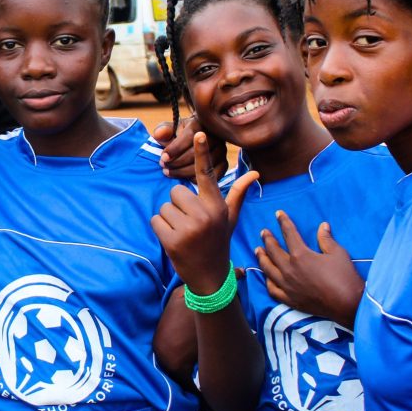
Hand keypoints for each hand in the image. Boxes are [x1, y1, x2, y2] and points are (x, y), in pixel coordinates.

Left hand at [151, 133, 257, 293]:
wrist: (209, 276)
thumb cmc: (218, 241)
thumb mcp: (230, 218)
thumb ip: (238, 193)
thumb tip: (255, 172)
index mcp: (218, 206)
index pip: (207, 175)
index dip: (202, 153)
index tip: (199, 133)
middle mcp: (205, 215)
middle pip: (176, 192)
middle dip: (179, 206)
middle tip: (190, 223)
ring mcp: (189, 228)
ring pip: (164, 207)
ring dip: (169, 219)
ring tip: (184, 233)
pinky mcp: (173, 240)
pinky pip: (156, 221)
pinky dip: (160, 230)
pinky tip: (174, 241)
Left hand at [153, 117, 226, 180]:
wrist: (198, 139)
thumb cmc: (181, 134)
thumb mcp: (172, 129)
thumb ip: (164, 131)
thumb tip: (158, 134)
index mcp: (201, 124)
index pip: (188, 137)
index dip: (174, 149)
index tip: (163, 158)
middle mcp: (215, 136)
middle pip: (195, 154)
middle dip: (176, 162)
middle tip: (164, 167)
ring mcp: (222, 150)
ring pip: (203, 166)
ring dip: (183, 172)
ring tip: (169, 172)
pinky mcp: (224, 163)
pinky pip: (212, 175)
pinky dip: (197, 179)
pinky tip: (184, 179)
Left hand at [255, 215, 363, 326]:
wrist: (348, 304)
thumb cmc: (344, 277)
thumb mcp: (338, 253)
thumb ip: (326, 239)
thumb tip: (323, 225)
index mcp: (300, 255)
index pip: (289, 234)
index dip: (283, 222)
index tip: (278, 214)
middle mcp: (289, 270)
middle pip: (273, 251)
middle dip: (267, 239)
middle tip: (264, 232)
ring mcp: (287, 286)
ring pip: (268, 269)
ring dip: (261, 258)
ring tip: (258, 250)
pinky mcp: (289, 299)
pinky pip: (272, 289)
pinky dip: (267, 281)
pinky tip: (266, 277)